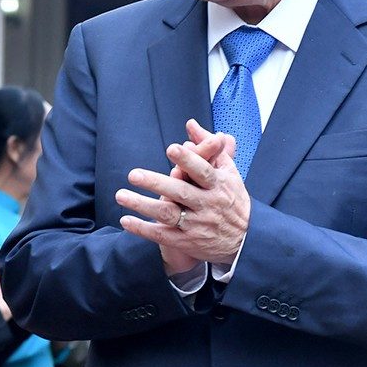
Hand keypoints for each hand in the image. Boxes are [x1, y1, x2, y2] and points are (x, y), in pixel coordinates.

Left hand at [115, 120, 248, 276]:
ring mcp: (197, 224)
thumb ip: (207, 146)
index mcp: (218, 184)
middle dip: (157, 183)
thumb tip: (190, 124)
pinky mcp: (187, 241)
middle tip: (134, 174)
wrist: (246, 239)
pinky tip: (126, 220)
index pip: (203, 171)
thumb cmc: (231, 198)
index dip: (189, 160)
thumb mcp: (226, 171)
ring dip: (143, 205)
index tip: (172, 148)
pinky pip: (162, 235)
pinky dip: (144, 229)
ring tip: (121, 195)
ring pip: (168, 214)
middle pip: (181, 192)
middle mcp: (207, 204)